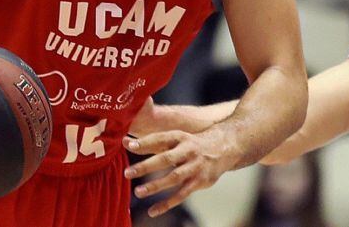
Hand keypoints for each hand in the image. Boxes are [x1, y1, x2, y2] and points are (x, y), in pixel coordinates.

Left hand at [123, 130, 238, 216]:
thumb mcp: (175, 138)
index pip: (160, 139)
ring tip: (138, 192)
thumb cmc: (191, 143)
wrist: (224, 146)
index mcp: (180, 137)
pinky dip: (167, 203)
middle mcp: (188, 150)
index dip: (144, 142)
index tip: (128, 145)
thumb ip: (150, 142)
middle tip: (127, 173)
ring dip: (156, 185)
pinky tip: (153, 211)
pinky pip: (182, 194)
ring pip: (174, 177)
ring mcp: (195, 167)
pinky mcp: (200, 181)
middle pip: (166, 158)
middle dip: (146, 166)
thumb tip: (123, 142)